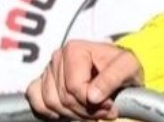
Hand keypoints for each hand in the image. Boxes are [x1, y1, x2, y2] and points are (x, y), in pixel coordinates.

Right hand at [26, 41, 143, 120]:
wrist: (118, 69)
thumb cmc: (122, 66)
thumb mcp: (127, 67)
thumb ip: (112, 79)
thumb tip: (92, 96)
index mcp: (74, 49)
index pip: (75, 88)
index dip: (93, 103)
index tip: (110, 105)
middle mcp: (58, 57)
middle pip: (64, 98)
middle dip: (85, 110)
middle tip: (103, 109)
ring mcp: (48, 70)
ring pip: (51, 103)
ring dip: (72, 113)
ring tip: (91, 109)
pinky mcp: (43, 82)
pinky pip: (36, 100)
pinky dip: (50, 111)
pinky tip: (68, 110)